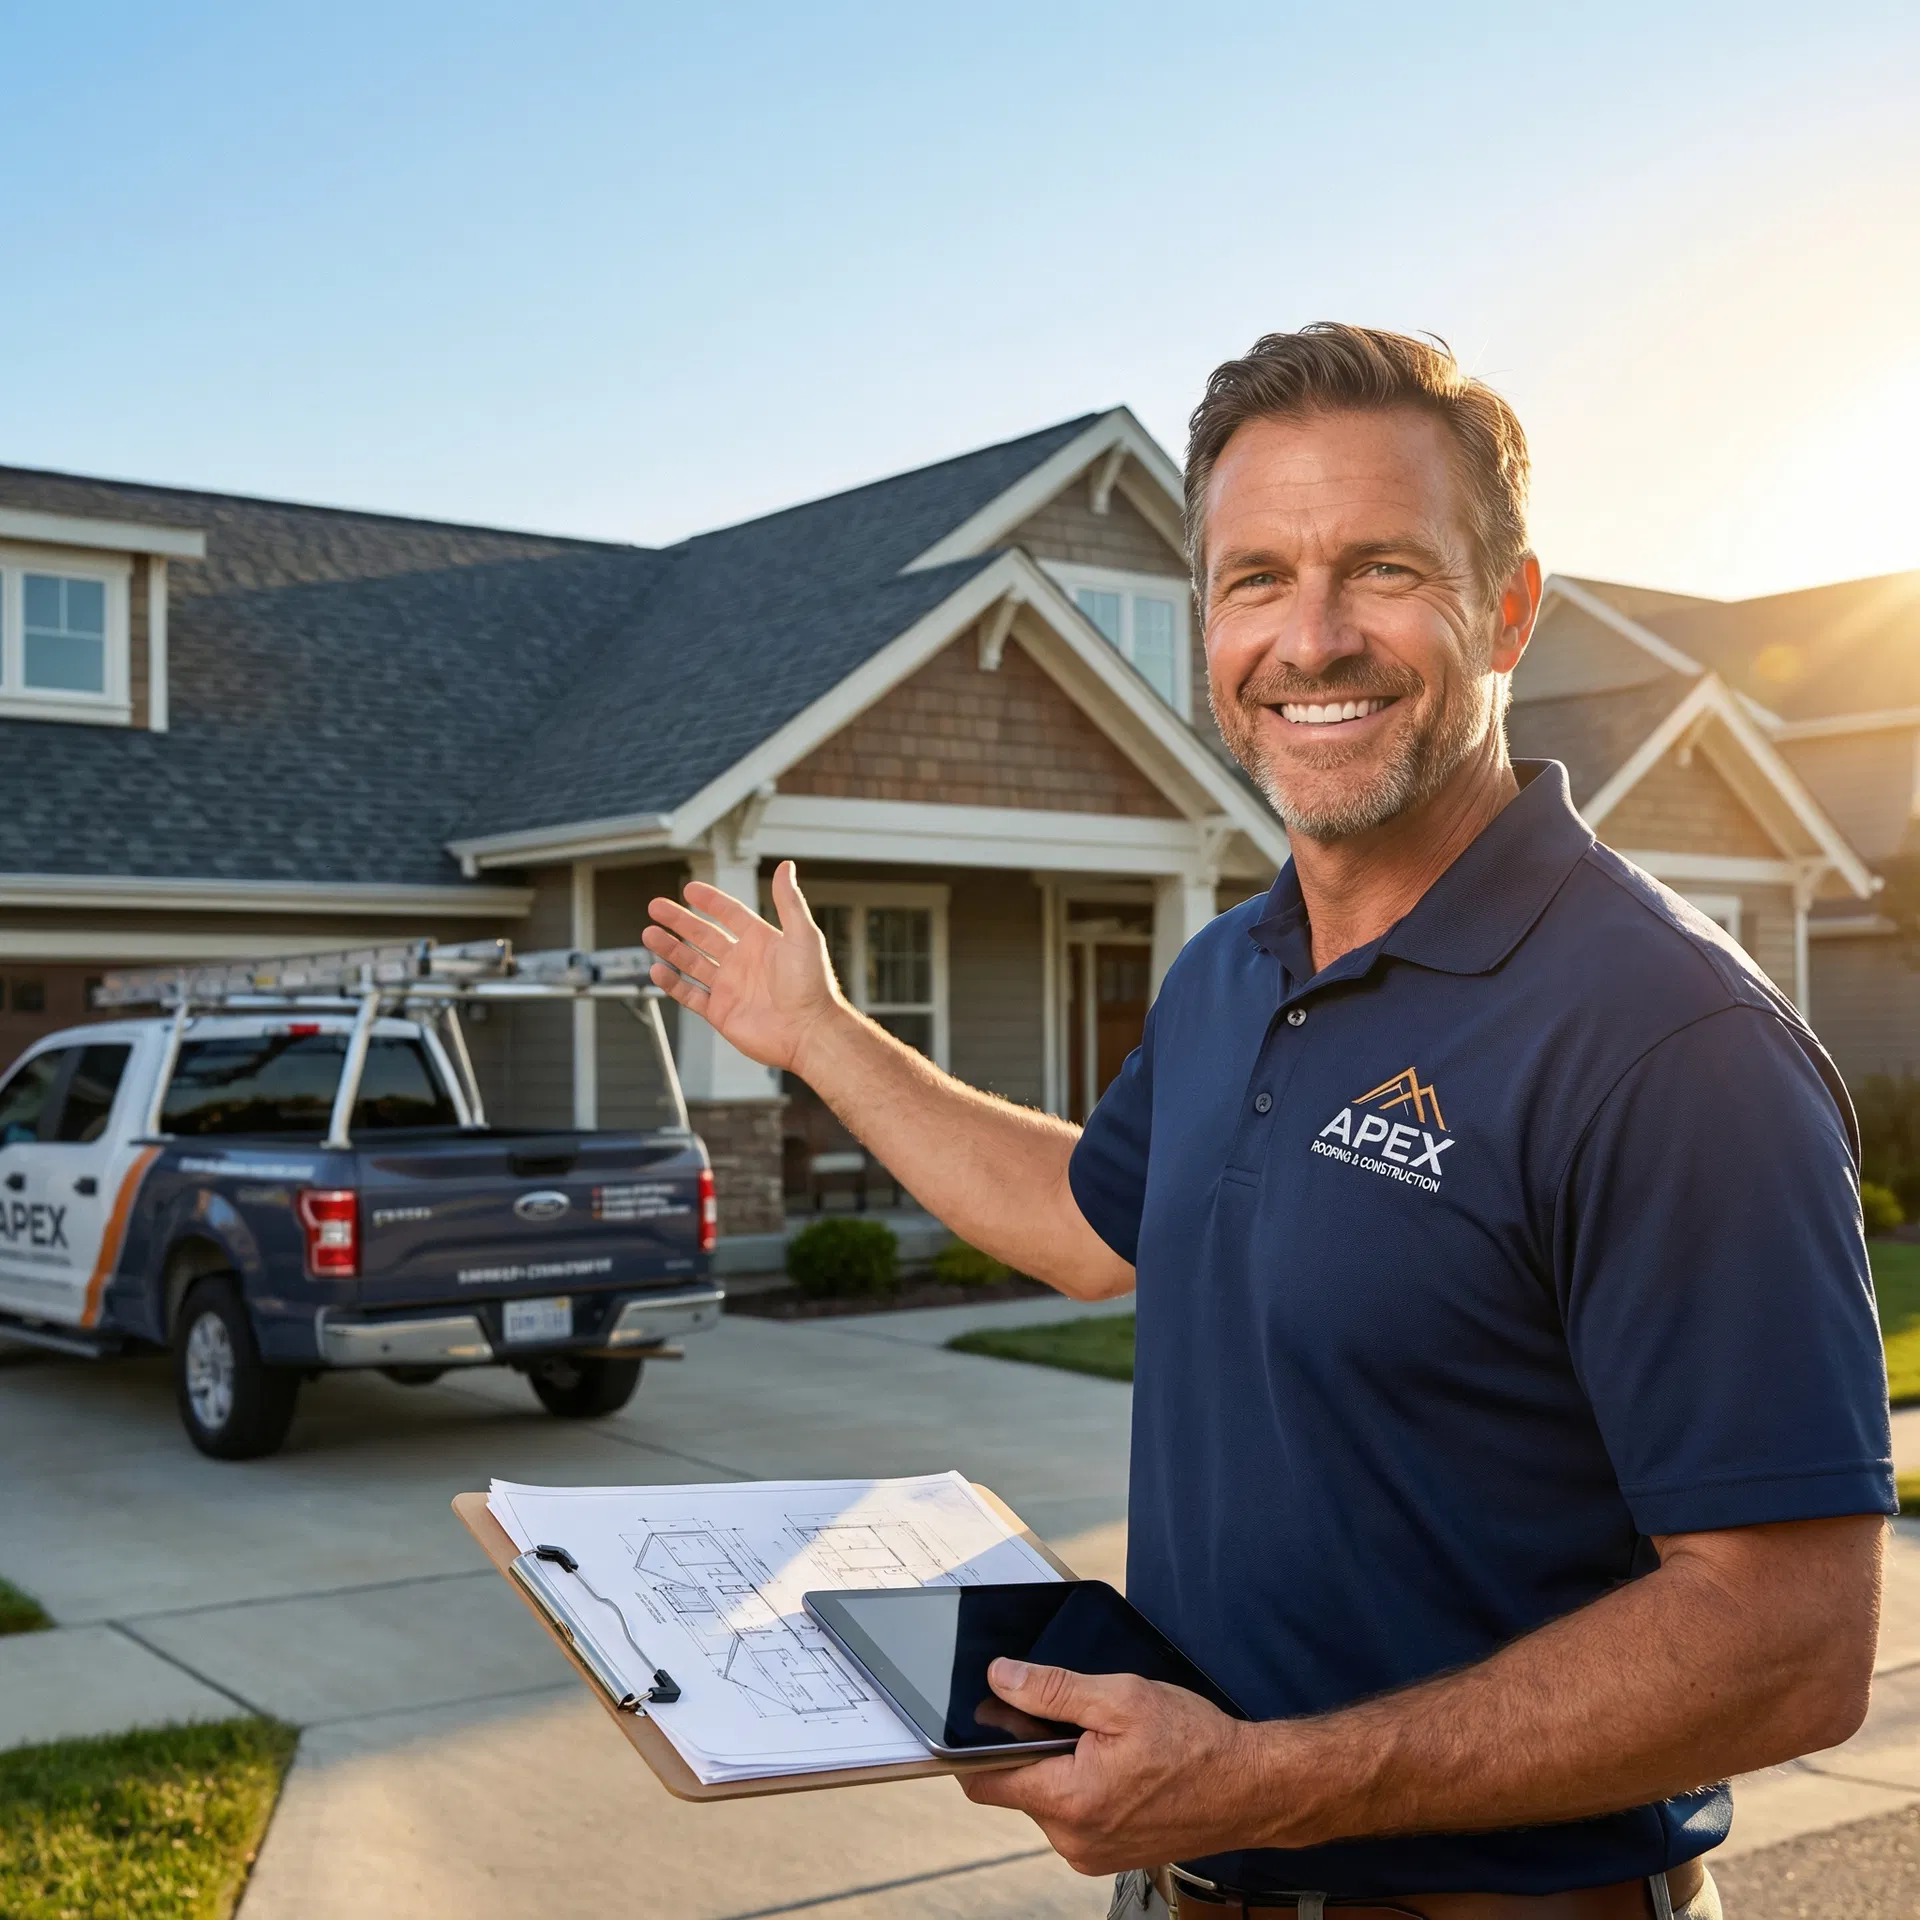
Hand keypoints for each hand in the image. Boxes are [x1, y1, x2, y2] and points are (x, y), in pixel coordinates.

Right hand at [642, 861, 846, 1073]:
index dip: (711, 901)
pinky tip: (658, 970)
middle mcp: (744, 963)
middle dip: (679, 921)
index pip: (731, 915)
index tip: (690, 889)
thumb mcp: (802, 934)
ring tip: (649, 934)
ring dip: (670, 949)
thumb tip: (786, 866)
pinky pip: (690, 995)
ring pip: (692, 963)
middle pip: (704, 936)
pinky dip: (673, 983)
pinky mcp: (721, 1012)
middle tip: (656, 908)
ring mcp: (731, 988)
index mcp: (762, 942)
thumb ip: (789, 900)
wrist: (809, 1032)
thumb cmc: (813, 985)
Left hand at [958, 1660, 1255, 1874]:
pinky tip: (1117, 1767)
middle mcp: (1073, 1839)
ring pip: (1044, 1800)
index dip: (976, 1744)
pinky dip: (1081, 1787)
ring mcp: (1090, 1854)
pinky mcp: (1107, 1856)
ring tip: (1105, 1743)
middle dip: (1031, 1749)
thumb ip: (1053, 1688)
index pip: (984, 1780)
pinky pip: (1072, 1815)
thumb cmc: (1195, 1744)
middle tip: (1074, 1719)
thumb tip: (1001, 1677)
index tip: (987, 1714)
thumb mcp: (1121, 1697)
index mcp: (1070, 1800)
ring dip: (1059, 1767)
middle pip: (1015, 1786)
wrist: (1249, 1788)